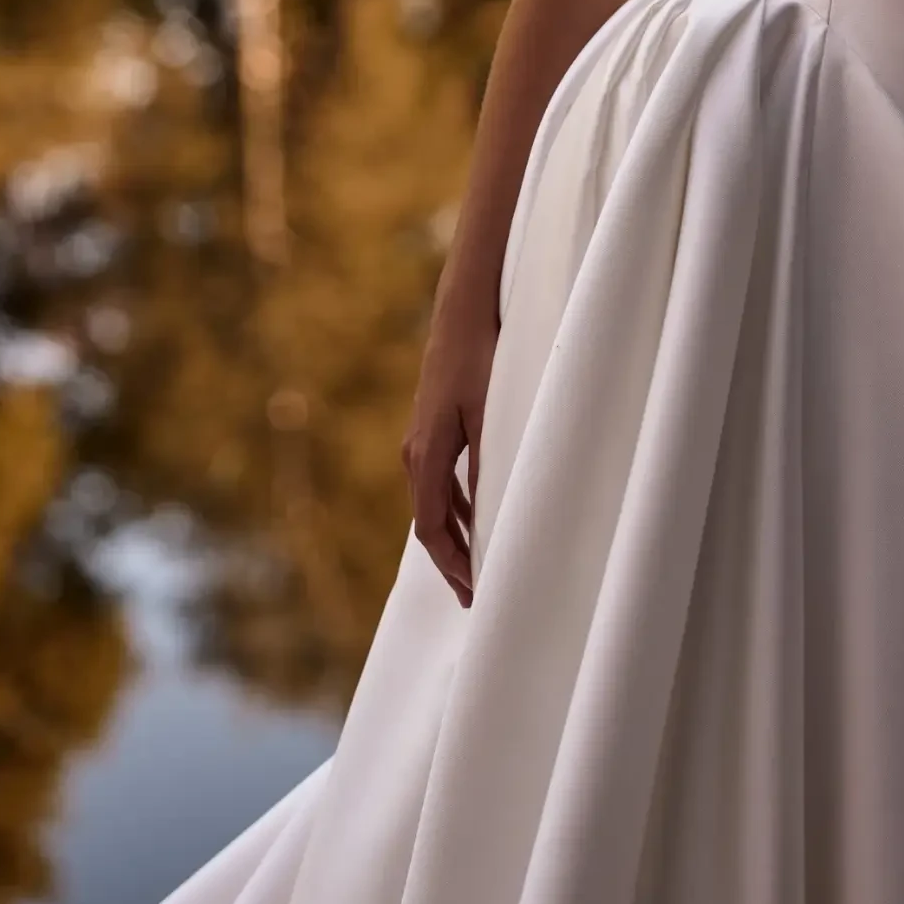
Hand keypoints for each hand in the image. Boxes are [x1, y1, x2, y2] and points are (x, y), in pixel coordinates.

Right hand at [401, 308, 496, 607]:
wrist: (462, 310)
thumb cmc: (480, 357)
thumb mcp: (488, 414)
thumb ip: (485, 465)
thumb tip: (487, 518)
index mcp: (426, 454)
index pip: (431, 527)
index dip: (452, 564)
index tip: (473, 592)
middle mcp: (415, 452)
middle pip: (429, 522)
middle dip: (451, 559)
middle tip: (474, 593)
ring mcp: (420, 440)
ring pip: (434, 502)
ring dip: (453, 535)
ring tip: (476, 565)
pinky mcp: (432, 428)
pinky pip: (439, 481)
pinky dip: (455, 507)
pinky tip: (475, 517)